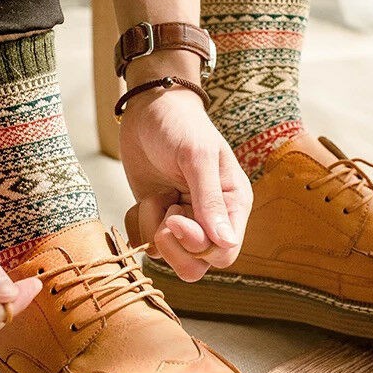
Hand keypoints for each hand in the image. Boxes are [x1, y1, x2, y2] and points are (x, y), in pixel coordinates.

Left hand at [118, 86, 251, 281]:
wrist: (149, 108)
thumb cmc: (180, 125)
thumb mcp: (197, 158)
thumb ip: (210, 201)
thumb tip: (226, 242)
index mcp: (233, 204)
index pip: (224, 253)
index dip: (198, 246)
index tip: (175, 219)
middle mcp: (211, 218)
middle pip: (197, 264)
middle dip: (174, 245)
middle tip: (164, 211)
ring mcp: (183, 219)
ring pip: (169, 257)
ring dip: (154, 231)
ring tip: (157, 197)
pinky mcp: (157, 216)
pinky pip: (146, 243)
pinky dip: (139, 224)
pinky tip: (145, 199)